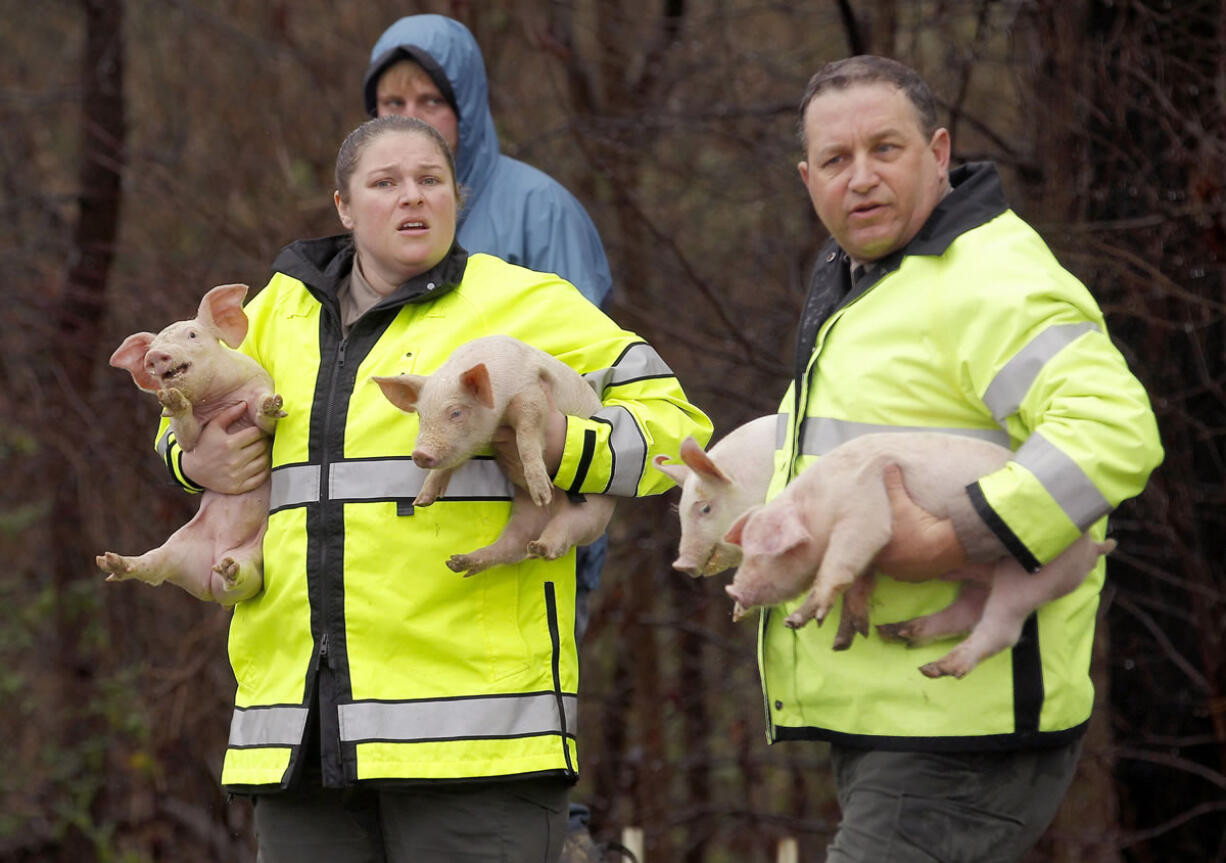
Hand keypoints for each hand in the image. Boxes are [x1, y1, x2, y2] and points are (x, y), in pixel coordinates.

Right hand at [180, 402, 270, 493]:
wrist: (192, 470)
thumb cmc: (204, 444)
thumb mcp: (212, 427)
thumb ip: (229, 414)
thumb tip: (245, 403)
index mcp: (228, 444)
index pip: (256, 434)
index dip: (258, 431)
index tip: (256, 432)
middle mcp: (234, 461)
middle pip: (262, 447)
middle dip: (263, 442)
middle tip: (260, 441)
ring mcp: (237, 476)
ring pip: (264, 461)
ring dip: (265, 455)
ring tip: (259, 451)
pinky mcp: (239, 487)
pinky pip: (261, 477)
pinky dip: (264, 469)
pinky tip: (258, 463)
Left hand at [874, 464, 966, 580]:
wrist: (948, 544)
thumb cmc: (920, 524)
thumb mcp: (903, 502)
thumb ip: (893, 485)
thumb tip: (888, 465)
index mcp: (880, 553)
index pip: (867, 549)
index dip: (869, 540)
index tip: (873, 532)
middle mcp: (890, 568)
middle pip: (880, 560)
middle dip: (882, 550)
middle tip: (886, 539)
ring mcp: (905, 575)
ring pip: (894, 567)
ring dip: (895, 558)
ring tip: (899, 546)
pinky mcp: (919, 579)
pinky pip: (909, 572)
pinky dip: (909, 564)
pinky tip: (912, 554)